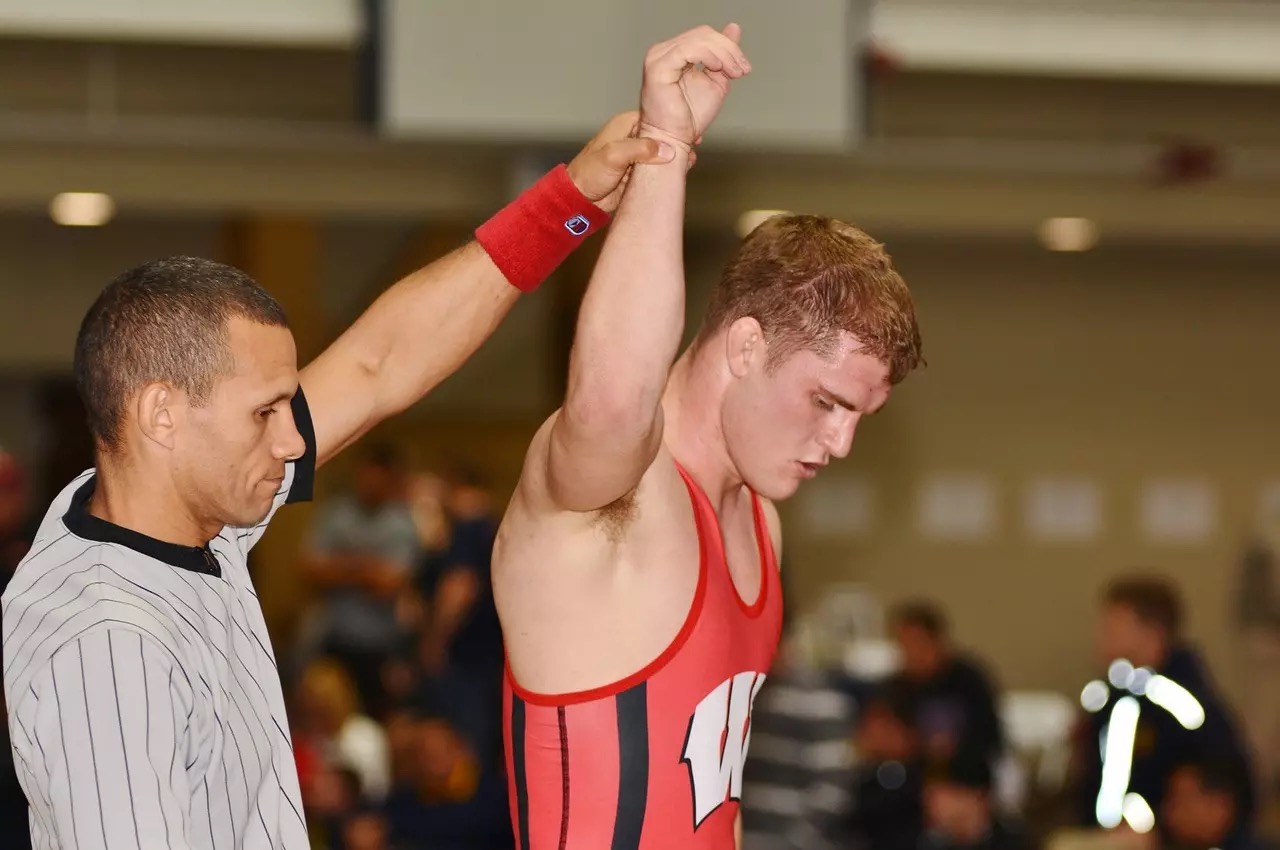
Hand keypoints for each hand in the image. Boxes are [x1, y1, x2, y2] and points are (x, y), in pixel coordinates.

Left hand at [567, 110, 686, 213]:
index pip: (655, 118)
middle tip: (692, 147)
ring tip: (689, 161)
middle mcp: (633, 137)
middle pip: (662, 135)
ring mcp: (638, 155)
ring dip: (675, 157)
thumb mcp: (613, 156)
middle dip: (677, 141)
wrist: (581, 199)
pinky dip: (669, 170)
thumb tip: (667, 149)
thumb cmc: (589, 173)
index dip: (672, 124)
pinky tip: (680, 172)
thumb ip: (639, 149)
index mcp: (626, 125)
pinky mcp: (640, 171)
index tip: (688, 132)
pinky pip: (659, 168)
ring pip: (663, 153)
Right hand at [639, 23, 749, 146]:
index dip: (729, 46)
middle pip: (704, 34)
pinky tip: (717, 68)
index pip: (705, 36)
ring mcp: (659, 57)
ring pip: (699, 39)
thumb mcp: (716, 80)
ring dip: (723, 54)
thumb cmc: (688, 118)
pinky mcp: (658, 66)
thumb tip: (733, 28)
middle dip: (729, 50)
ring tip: (733, 72)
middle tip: (741, 69)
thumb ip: (724, 55)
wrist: (674, 140)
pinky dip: (708, 56)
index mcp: (676, 53)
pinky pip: (688, 49)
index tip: (743, 67)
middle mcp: (664, 51)